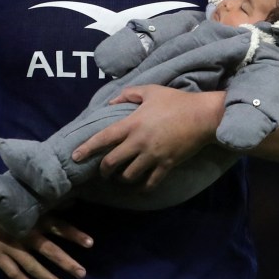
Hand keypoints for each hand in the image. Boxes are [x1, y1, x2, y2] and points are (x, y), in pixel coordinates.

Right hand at [0, 191, 91, 278]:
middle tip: (82, 274)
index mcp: (31, 215)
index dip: (74, 234)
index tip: (90, 243)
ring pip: (32, 266)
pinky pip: (12, 273)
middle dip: (66, 263)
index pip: (58, 226)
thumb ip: (42, 202)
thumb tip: (69, 200)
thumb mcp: (21, 195)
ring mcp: (9, 246)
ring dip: (48, 278)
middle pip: (49, 250)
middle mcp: (23, 232)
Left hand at [71, 85, 224, 190]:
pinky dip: (142, 187)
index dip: (87, 149)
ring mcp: (153, 156)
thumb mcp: (151, 91)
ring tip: (121, 177)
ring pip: (129, 176)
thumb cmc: (176, 101)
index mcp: (132, 123)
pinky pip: (150, 183)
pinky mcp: (166, 165)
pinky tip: (140, 186)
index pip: (104, 138)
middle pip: (113, 162)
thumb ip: (128, 94)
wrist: (203, 115)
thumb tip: (111, 102)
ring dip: (122, 178)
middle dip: (104, 170)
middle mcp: (139, 142)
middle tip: (103, 171)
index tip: (75, 157)